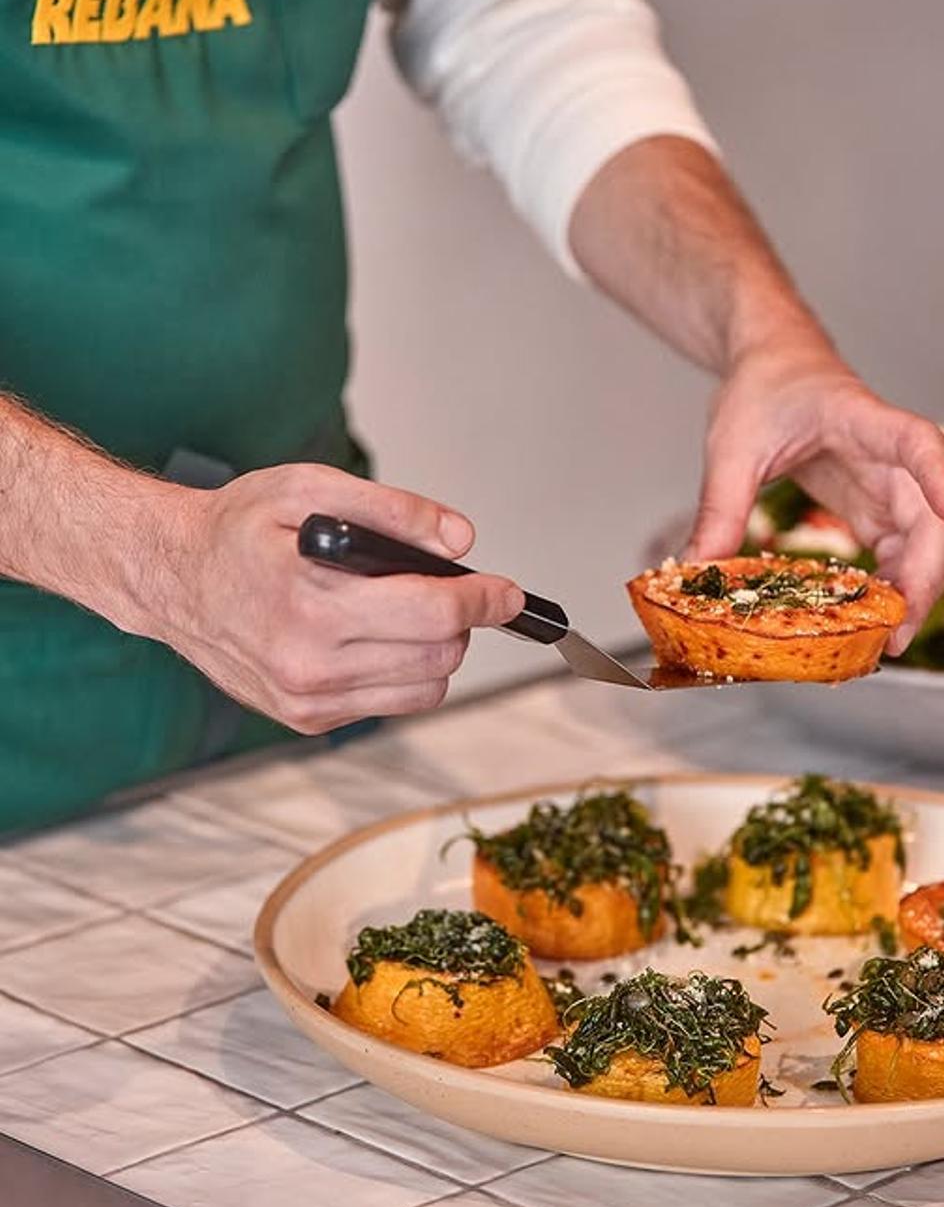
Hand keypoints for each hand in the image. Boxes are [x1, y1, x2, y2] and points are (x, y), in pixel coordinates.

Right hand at [141, 465, 522, 733]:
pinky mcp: (305, 718)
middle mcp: (308, 665)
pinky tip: (368, 635)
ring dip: (435, 649)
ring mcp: (306, 700)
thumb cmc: (237, 529)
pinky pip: (391, 701)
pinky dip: (400, 670)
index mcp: (311, 605)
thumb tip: (460, 540)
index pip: (433, 615)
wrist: (171, 578)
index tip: (508, 592)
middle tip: (444, 588)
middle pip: (438, 655)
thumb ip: (393, 510)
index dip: (484, 600)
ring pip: (424, 687)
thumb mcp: (309, 488)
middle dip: (458, 619)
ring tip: (405, 609)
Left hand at [686, 346, 943, 651]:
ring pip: (932, 544)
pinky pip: (905, 556)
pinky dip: (896, 590)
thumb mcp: (732, 447)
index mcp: (862, 419)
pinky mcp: (882, 509)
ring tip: (884, 641)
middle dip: (926, 576)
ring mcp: (894, 485)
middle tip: (895, 631)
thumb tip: (695, 569)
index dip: (941, 477)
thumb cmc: (763, 390)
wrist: (775, 369)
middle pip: (937, 516)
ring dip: (918, 592)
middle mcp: (893, 456)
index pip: (917, 443)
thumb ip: (720, 507)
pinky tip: (872, 622)